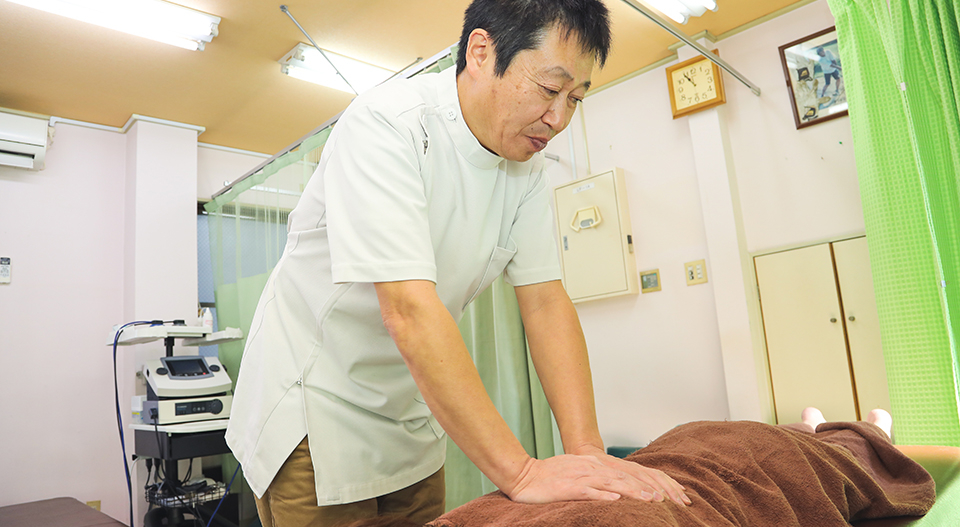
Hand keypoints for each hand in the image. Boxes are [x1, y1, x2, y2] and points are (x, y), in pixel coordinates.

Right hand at [505, 454, 689, 504]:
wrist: (524, 475)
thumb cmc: (550, 476)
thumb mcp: (578, 474)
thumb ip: (598, 479)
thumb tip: (618, 490)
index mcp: (595, 465)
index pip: (628, 474)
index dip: (649, 483)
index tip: (667, 494)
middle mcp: (591, 468)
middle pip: (625, 477)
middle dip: (648, 488)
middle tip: (668, 500)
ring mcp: (580, 477)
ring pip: (612, 483)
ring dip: (633, 491)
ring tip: (650, 500)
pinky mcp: (568, 487)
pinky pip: (588, 491)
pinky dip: (603, 495)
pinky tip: (616, 500)